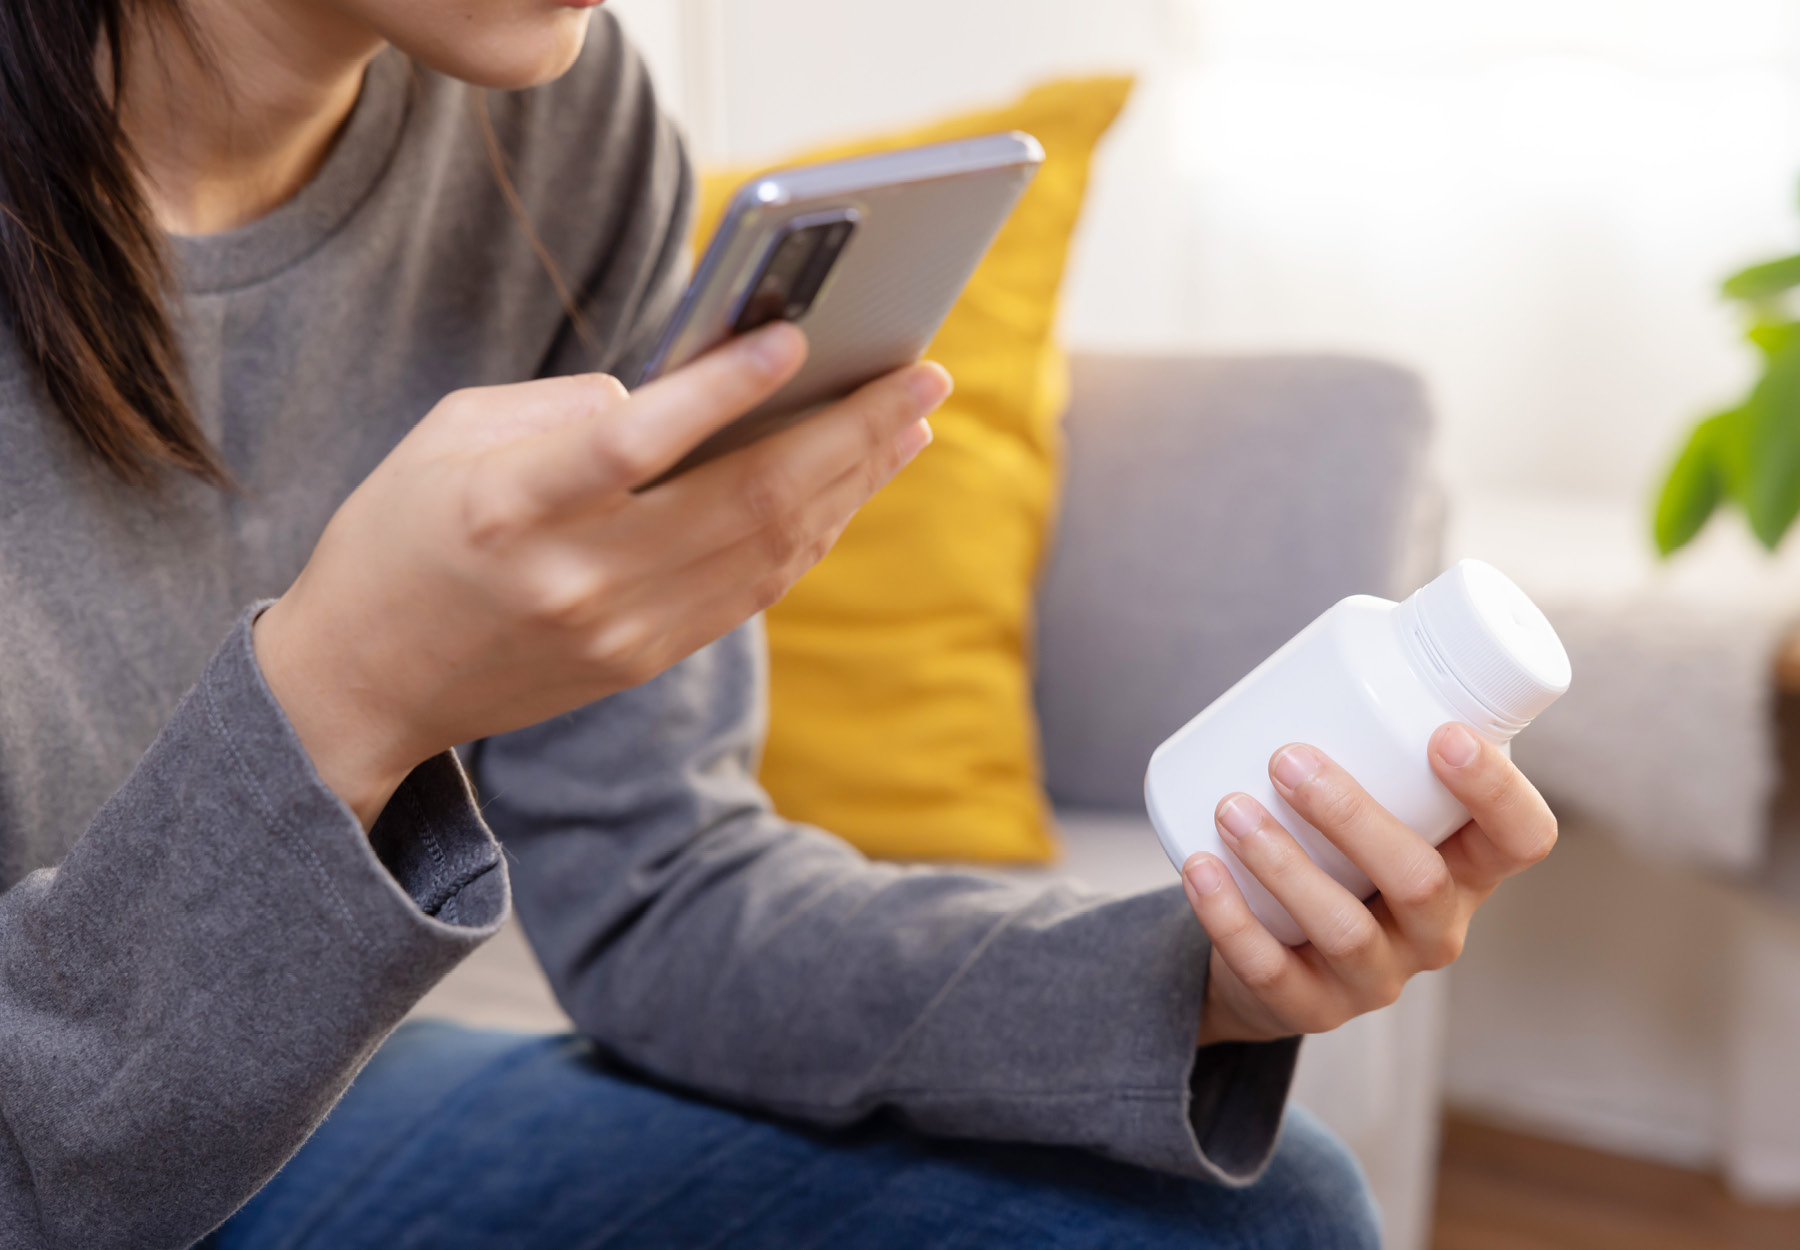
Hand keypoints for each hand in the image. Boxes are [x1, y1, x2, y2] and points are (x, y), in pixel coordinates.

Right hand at [255, 323, 948, 826]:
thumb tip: (686, 394)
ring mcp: (622, 630)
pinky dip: (813, 530)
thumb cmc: (398, 534)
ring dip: (854, 481)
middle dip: (852, 433)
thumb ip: (569, 405)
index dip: (725, 389)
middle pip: (747, 502)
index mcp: (511, 507)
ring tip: (911, 420)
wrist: (366, 684)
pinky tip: (851, 482)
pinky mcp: (645, 659)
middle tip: (923, 373)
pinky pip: (755, 589)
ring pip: (771, 551)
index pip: (637, 443)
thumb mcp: (450, 435)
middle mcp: (578, 578)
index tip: (801, 337)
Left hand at [1183, 723, 1556, 1045]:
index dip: (1496, 791)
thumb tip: (1334, 641)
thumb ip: (1375, 738)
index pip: (1521, 839)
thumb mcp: (1376, 803)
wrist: (1272, 952)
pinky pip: (1271, 971)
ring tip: (1230, 808)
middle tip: (1286, 759)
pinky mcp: (1310, 1009)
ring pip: (1343, 929)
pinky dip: (1228, 917)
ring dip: (1282, 863)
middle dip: (1352, 815)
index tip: (1442, 732)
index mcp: (1469, 870)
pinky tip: (1198, 867)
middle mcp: (1436, 930)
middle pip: (1419, 881)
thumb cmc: (1332, 850)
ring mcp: (1376, 978)